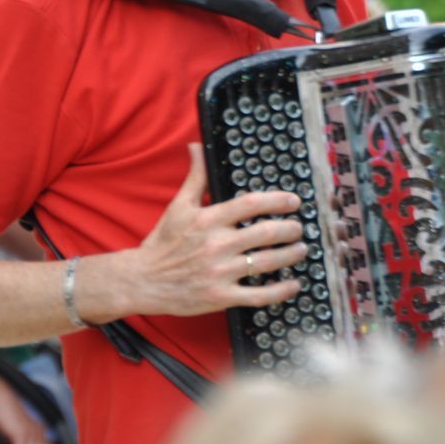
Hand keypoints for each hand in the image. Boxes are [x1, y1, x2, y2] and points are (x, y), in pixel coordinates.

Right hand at [107, 145, 307, 319]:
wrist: (143, 280)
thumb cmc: (163, 243)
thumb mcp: (178, 206)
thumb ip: (195, 176)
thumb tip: (197, 146)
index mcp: (208, 220)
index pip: (250, 204)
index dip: (276, 201)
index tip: (293, 201)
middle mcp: (216, 245)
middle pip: (265, 233)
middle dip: (290, 230)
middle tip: (299, 228)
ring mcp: (220, 272)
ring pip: (266, 262)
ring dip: (290, 255)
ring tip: (301, 249)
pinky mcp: (221, 297)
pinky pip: (258, 295)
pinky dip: (281, 291)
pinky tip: (294, 285)